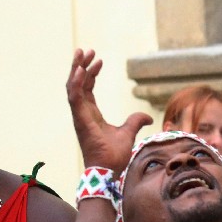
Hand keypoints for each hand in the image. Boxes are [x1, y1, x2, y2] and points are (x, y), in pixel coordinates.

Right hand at [66, 49, 152, 170]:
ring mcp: (79, 117)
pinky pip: (74, 97)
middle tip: (85, 50)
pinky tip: (80, 69)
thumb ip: (135, 121)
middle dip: (80, 66)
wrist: (109, 171)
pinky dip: (76, 83)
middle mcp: (82, 114)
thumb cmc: (114, 156)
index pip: (87, 89)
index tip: (99, 60)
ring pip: (73, 87)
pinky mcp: (80, 120)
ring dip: (75, 69)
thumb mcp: (128, 133)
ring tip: (81, 53)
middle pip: (77, 84)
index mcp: (90, 114)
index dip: (91, 74)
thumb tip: (148, 117)